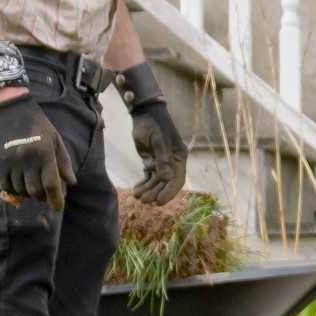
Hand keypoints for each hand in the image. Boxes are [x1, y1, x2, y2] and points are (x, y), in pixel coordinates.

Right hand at [0, 92, 73, 208]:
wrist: (10, 109)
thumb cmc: (38, 125)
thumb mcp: (55, 140)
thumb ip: (64, 162)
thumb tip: (71, 182)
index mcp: (44, 153)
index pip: (51, 184)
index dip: (56, 199)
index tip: (58, 207)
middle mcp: (27, 160)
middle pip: (35, 191)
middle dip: (42, 197)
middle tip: (45, 195)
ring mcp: (11, 162)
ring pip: (20, 190)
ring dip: (28, 194)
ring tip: (33, 189)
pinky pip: (5, 185)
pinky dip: (13, 191)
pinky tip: (19, 186)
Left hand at [116, 63, 187, 205]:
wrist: (143, 113)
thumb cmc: (153, 124)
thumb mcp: (158, 140)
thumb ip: (162, 158)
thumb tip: (166, 178)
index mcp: (179, 157)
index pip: (177, 180)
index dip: (169, 192)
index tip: (158, 202)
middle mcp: (173, 162)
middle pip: (166, 183)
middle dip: (155, 193)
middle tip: (143, 200)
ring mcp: (162, 162)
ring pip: (157, 182)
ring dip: (148, 190)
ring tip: (137, 196)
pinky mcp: (151, 161)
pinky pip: (149, 177)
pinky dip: (144, 184)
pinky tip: (136, 189)